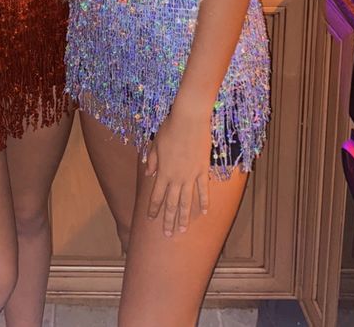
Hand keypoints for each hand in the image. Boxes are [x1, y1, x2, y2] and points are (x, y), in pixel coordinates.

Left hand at [145, 102, 211, 237]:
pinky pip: (203, 189)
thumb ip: (152, 159)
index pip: (157, 196)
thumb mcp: (156, 143)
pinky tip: (204, 212)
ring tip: (182, 231)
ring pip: (187, 201)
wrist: (189, 119)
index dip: (154, 209)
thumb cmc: (170, 128)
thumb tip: (149, 172)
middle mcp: (176, 177)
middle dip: (168, 220)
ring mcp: (191, 175)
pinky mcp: (203, 169)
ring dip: (184, 217)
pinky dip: (203, 201)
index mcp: (163, 172)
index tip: (151, 219)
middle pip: (172, 204)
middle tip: (168, 235)